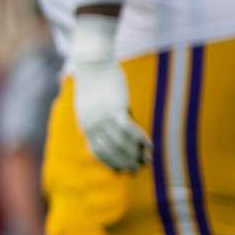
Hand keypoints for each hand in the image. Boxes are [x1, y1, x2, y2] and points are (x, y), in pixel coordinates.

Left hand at [70, 14, 147, 173]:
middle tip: (139, 169)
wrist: (92, 64)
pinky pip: (128, 128)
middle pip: (111, 150)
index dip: (112, 163)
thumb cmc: (94, 85)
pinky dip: (139, 138)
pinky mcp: (115, 107)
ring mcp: (103, 117)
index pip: (98, 152)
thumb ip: (102, 123)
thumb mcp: (93, 108)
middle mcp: (92, 125)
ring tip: (148, 159)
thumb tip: (112, 136)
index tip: (123, 171)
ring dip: (135, 153)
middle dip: (126, 162)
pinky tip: (149, 144)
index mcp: (86, 126)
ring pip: (121, 142)